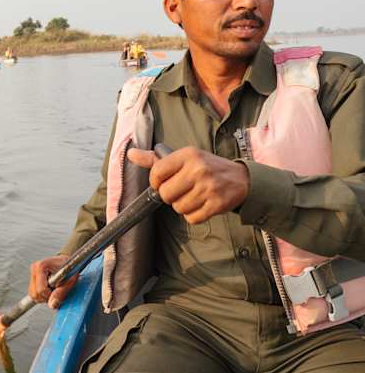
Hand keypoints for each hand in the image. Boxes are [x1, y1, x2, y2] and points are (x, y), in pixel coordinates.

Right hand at [28, 255, 78, 308]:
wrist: (68, 262)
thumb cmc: (70, 269)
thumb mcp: (69, 281)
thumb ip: (60, 293)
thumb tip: (52, 305)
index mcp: (42, 266)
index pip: (40, 290)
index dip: (50, 295)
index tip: (58, 290)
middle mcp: (35, 268)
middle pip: (35, 294)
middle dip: (46, 296)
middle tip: (57, 290)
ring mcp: (32, 273)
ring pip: (33, 295)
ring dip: (44, 296)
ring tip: (54, 289)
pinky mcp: (32, 278)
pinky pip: (33, 293)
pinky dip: (42, 295)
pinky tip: (49, 289)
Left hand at [127, 146, 249, 223]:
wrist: (241, 179)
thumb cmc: (206, 167)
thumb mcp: (183, 157)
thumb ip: (155, 159)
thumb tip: (130, 153)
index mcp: (188, 154)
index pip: (157, 173)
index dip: (156, 182)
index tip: (163, 183)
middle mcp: (198, 169)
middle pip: (166, 194)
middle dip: (170, 196)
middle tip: (182, 191)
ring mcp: (208, 187)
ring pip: (178, 208)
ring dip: (183, 206)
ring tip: (195, 196)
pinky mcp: (217, 204)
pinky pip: (192, 218)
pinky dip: (194, 215)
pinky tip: (203, 204)